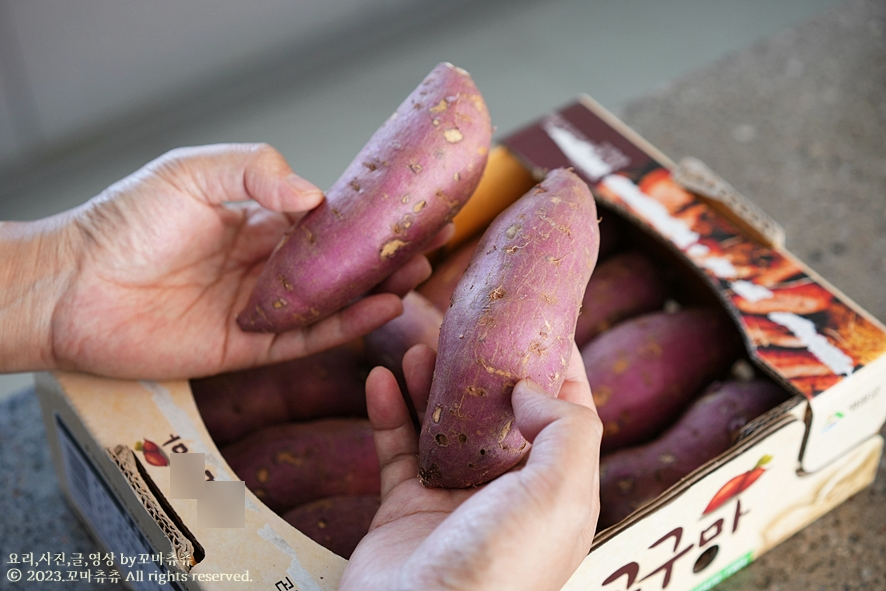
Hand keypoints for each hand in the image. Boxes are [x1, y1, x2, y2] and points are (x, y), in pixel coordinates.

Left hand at [3, 143, 443, 378]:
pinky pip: (306, 337)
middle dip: (384, 252)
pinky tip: (380, 308)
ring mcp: (260, 308)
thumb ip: (255, 172)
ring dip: (375, 288)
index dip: (369, 214)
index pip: (326, 219)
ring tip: (418, 272)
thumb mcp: (192, 173)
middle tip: (431, 241)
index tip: (411, 204)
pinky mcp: (248, 347)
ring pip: (331, 301)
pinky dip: (344, 325)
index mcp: (256, 221)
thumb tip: (317, 198)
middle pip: (338, 262)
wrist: (74, 287)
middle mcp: (265, 266)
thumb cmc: (126, 222)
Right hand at [340, 341, 601, 590]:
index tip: (538, 318)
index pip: (564, 413)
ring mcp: (452, 499)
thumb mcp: (560, 493)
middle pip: (496, 412)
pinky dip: (386, 411)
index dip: (554, 364)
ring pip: (442, 424)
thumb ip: (565, 428)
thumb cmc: (502, 568)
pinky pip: (394, 447)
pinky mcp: (404, 508)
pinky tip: (377, 377)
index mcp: (556, 490)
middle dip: (482, 366)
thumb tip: (530, 389)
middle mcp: (507, 492)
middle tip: (465, 324)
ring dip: (429, 382)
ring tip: (418, 344)